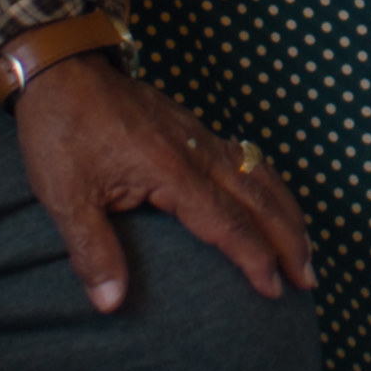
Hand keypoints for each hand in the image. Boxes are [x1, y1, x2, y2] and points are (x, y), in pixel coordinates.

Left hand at [12, 53, 313, 314]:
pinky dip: (269, 184)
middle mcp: (197, 152)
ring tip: (305, 246)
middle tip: (308, 278)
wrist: (61, 67)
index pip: (228, 223)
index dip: (255, 259)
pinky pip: (245, 157)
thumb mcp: (65, 196)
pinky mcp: (192, 126)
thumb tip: (110, 304)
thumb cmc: (61, 129)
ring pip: (260, 174)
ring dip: (287, 211)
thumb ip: (92, 251)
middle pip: (260, 198)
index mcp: (172, 171)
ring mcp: (198, 135)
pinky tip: (271, 201)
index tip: (274, 290)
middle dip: (289, 239)